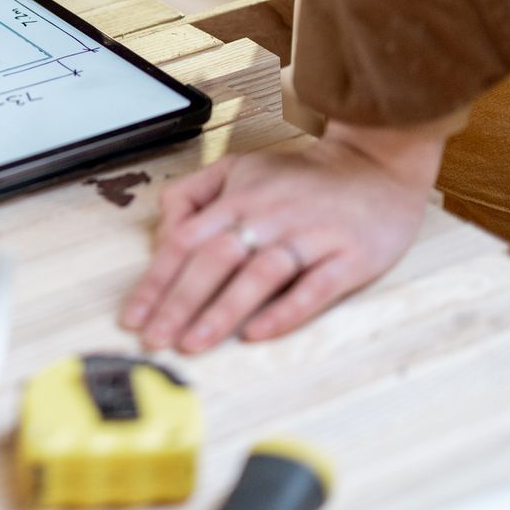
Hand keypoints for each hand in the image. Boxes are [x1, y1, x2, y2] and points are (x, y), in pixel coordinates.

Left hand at [119, 115, 462, 353]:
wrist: (376, 166)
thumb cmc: (300, 178)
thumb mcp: (239, 169)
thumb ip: (194, 195)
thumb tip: (164, 232)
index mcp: (240, 196)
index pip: (185, 240)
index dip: (156, 281)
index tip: (133, 318)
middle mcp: (271, 214)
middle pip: (215, 259)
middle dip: (179, 303)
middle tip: (154, 340)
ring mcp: (311, 235)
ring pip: (260, 274)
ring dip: (223, 311)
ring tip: (193, 343)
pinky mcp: (350, 256)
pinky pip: (315, 287)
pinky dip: (285, 311)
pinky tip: (257, 334)